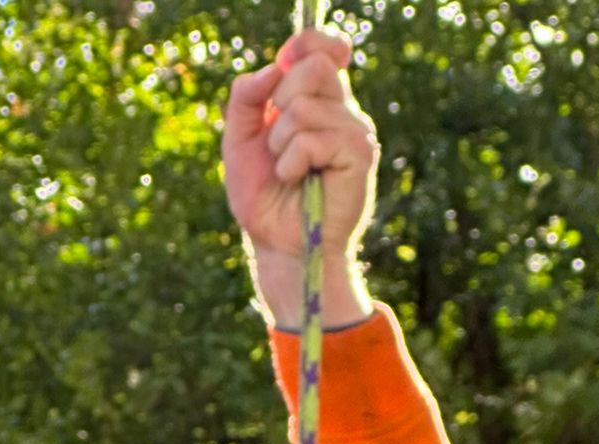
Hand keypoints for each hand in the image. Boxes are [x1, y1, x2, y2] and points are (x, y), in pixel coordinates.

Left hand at [222, 29, 379, 328]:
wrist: (278, 247)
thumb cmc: (263, 199)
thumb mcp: (239, 142)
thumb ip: (245, 99)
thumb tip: (270, 67)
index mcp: (316, 101)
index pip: (323, 49)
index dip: (308, 42)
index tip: (287, 57)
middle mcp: (341, 111)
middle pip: (315, 66)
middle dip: (281, 102)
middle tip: (276, 141)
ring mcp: (354, 132)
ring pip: (307, 107)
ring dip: (280, 142)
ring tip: (286, 170)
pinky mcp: (359, 156)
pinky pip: (314, 138)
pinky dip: (292, 161)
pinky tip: (296, 180)